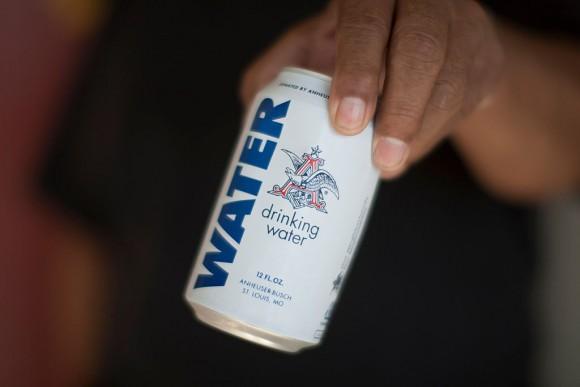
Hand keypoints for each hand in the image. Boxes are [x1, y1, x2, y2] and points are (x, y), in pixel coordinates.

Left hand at [241, 0, 503, 177]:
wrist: (419, 46)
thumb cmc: (354, 47)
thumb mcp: (313, 46)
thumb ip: (280, 67)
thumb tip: (255, 107)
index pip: (367, 17)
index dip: (359, 66)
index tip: (346, 120)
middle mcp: (421, 1)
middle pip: (421, 45)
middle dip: (399, 105)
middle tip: (377, 154)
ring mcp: (459, 26)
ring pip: (450, 77)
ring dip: (418, 129)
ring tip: (388, 165)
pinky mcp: (481, 59)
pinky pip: (463, 101)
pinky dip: (431, 134)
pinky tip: (405, 152)